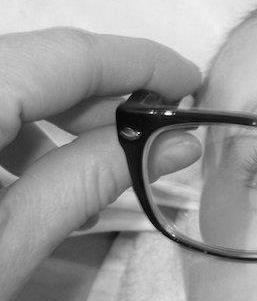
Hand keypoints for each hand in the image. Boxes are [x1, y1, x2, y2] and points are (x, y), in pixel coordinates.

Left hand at [0, 28, 201, 300]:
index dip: (141, 64)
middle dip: (105, 96)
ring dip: (61, 116)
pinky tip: (41, 177)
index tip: (195, 85)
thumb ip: (88, 179)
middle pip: (36, 63)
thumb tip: (175, 140)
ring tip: (105, 164)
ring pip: (9, 82)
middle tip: (160, 134)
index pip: (68, 55)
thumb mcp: (9, 245)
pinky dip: (17, 131)